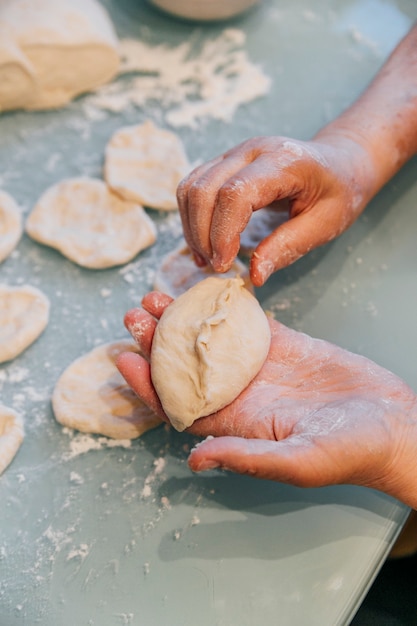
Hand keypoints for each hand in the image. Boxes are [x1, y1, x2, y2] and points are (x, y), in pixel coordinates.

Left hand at [117, 292, 416, 507]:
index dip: (148, 384)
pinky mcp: (284, 345)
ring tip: (158, 296)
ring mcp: (260, 367)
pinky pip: (246, 322)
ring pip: (208, 340)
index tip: (124, 357)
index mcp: (236, 423)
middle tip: (134, 314)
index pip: (178, 404)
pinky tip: (205, 286)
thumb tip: (194, 459)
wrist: (391, 424)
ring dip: (182, 320)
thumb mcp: (297, 462)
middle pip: (185, 367)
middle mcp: (240, 394)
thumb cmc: (349, 453)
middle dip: (156, 343)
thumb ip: (245, 456)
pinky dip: (224, 305)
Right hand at [177, 134, 374, 285]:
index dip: (222, 232)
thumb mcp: (325, 224)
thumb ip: (288, 247)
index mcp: (282, 162)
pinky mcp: (224, 163)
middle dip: (202, 235)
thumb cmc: (338, 192)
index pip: (235, 193)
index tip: (225, 265)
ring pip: (191, 187)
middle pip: (204, 189)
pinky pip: (193, 186)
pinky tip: (204, 244)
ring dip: (192, 228)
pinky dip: (191, 218)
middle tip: (216, 268)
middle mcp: (251, 151)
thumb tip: (254, 276)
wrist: (341, 160)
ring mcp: (234, 153)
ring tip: (207, 259)